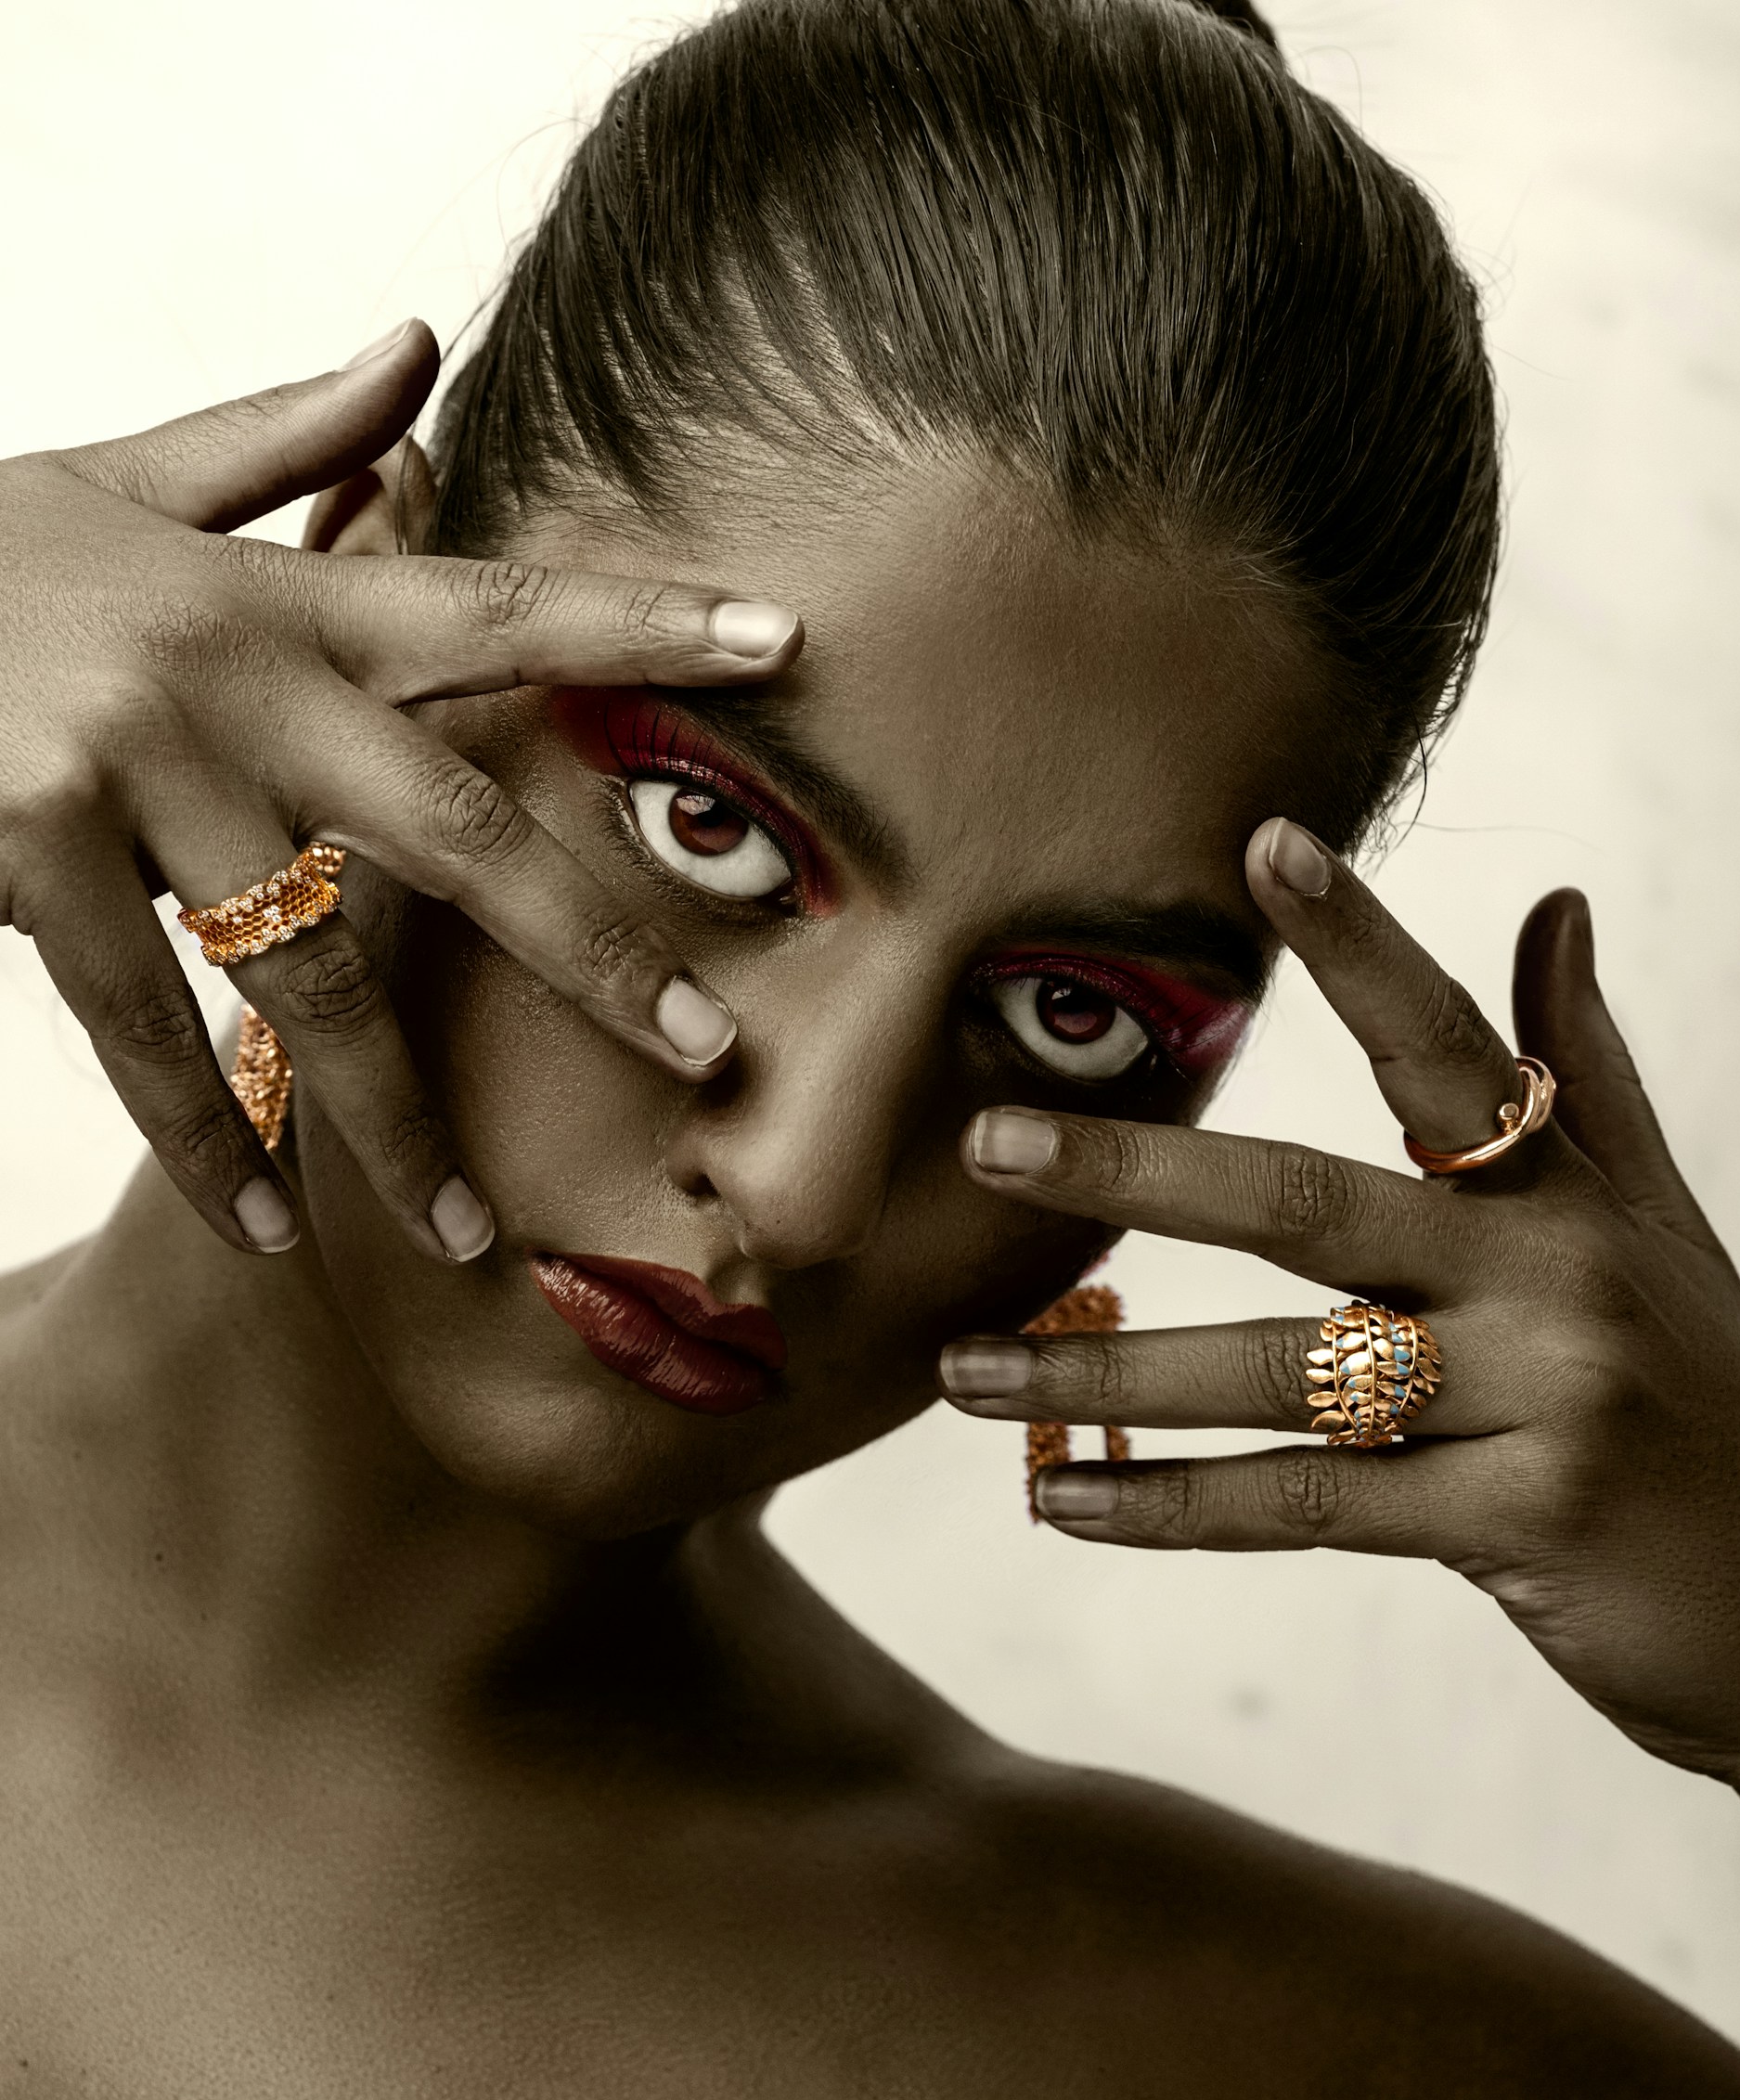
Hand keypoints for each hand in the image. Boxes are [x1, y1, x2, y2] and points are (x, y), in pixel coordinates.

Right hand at [0, 322, 802, 1259]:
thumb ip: (282, 435)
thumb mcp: (123, 478)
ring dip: (395, 1120)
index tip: (782, 642)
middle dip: (588, 947)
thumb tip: (422, 343)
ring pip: (305, 976)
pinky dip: (206, 1141)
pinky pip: (143, 1030)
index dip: (641, 621)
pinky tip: (267, 1232)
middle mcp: (229, 684)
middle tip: (702, 1050)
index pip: (494, 606)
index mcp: (275, 597)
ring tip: (468, 1233)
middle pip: (455, 830)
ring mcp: (125, 774)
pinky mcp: (23, 851)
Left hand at [941, 818, 1739, 1838]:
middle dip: (1141, 1170)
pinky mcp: (1520, 1527)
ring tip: (964, 1373)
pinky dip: (1177, 1506)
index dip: (1361, 945)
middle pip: (1307, 1203)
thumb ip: (1583, 1068)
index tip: (1263, 843)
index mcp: (1569, 1185)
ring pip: (1281, 1374)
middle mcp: (1556, 1273)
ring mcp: (1543, 1402)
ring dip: (1108, 1378)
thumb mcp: (1647, 1218)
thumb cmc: (1700, 1387)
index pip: (1450, 1042)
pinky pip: (1309, 1509)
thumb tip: (1554, 900)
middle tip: (989, 1142)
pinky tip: (1064, 1505)